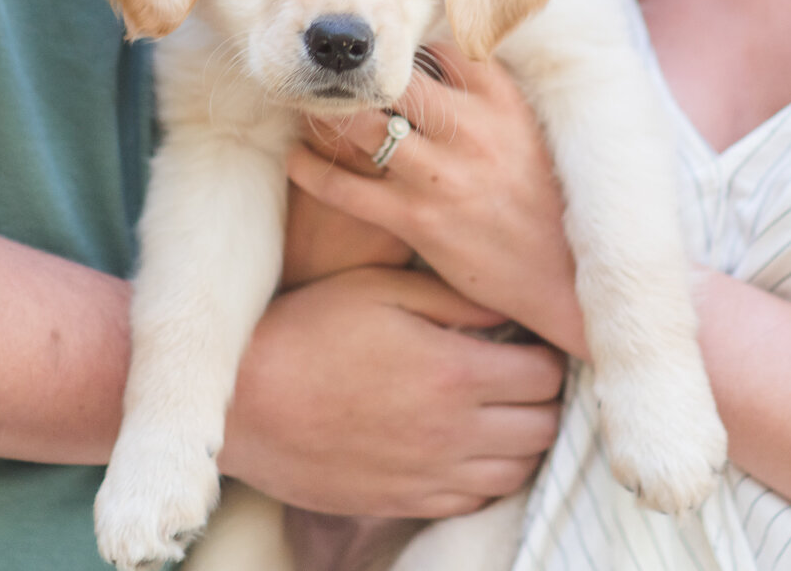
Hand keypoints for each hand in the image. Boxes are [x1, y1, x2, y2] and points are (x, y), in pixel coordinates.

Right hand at [217, 266, 563, 517]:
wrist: (244, 402)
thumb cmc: (308, 330)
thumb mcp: (380, 289)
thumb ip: (454, 300)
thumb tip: (508, 311)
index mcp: (454, 373)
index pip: (546, 375)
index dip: (546, 354)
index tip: (528, 341)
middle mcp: (452, 432)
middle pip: (544, 428)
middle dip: (543, 399)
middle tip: (520, 375)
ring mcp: (429, 474)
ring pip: (517, 471)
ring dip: (520, 440)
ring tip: (498, 411)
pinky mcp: (403, 501)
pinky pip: (473, 500)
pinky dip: (485, 475)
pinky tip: (465, 446)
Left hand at [287, 49, 588, 357]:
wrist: (560, 275)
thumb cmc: (541, 198)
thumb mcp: (527, 129)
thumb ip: (485, 92)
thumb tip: (439, 54)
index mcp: (501, 100)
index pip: (439, 45)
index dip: (405, 44)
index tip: (380, 49)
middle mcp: (470, 129)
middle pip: (393, 79)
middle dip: (357, 76)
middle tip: (325, 72)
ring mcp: (441, 175)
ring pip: (363, 125)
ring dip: (328, 115)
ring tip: (307, 108)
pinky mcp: (417, 221)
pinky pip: (346, 190)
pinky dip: (312, 172)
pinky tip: (296, 159)